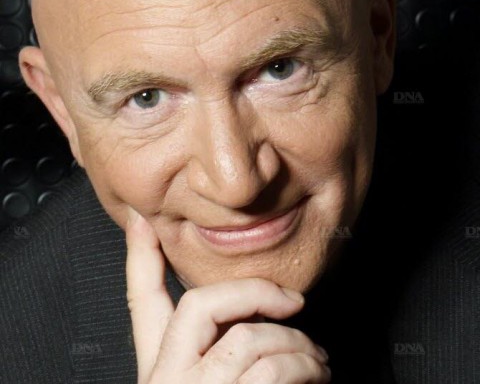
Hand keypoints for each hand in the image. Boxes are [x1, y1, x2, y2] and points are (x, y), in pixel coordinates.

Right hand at [125, 207, 330, 382]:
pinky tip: (315, 376)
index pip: (141, 304)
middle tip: (291, 299)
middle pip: (199, 308)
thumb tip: (247, 317)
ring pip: (248, 341)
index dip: (139, 257)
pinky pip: (271, 373)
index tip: (142, 220)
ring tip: (316, 359)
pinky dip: (304, 368)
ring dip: (296, 346)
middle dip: (252, 294)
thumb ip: (215, 353)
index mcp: (160, 373)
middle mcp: (169, 382)